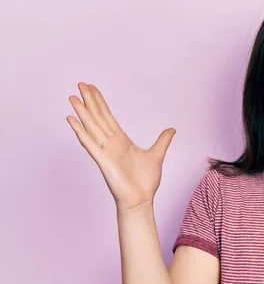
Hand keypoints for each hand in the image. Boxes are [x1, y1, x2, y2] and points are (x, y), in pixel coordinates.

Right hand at [66, 82, 175, 211]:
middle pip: (98, 117)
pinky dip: (80, 131)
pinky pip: (89, 143)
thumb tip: (172, 129)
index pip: (108, 117)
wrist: (141, 199)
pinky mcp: (102, 161)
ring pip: (91, 127)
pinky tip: (72, 120)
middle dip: (89, 101)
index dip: (100, 102)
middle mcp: (110, 143)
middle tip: (80, 83)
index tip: (92, 89)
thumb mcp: (157, 154)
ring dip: (81, 112)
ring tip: (72, 97)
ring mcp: (105, 151)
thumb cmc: (146, 181)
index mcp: (121, 141)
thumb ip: (163, 140)